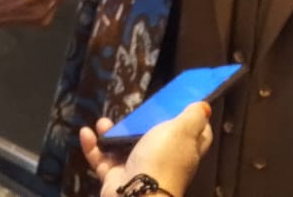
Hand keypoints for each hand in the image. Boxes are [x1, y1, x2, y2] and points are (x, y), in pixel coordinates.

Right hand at [81, 101, 212, 196]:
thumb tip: (205, 107)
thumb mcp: (182, 131)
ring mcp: (138, 169)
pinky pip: (102, 160)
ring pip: (124, 148)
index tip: (181, 104)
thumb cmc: (162, 159)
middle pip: (153, 139)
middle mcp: (162, 160)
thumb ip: (193, 117)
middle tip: (133, 110)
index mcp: (183, 150)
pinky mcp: (116, 178)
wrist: (137, 196)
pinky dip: (92, 147)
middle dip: (140, 123)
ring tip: (103, 122)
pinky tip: (86, 133)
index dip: (191, 120)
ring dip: (111, 133)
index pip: (194, 136)